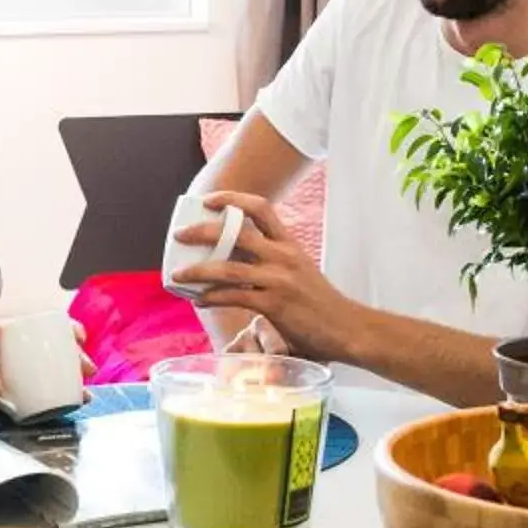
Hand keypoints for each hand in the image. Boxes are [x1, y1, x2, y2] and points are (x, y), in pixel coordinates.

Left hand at [172, 192, 368, 366]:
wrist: (349, 328)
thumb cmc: (322, 306)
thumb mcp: (299, 274)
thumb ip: (272, 267)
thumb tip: (237, 269)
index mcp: (289, 245)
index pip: (261, 208)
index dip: (232, 199)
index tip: (208, 200)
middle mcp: (283, 256)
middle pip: (237, 232)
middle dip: (203, 230)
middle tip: (181, 234)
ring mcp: (279, 279)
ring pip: (228, 267)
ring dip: (198, 269)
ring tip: (178, 272)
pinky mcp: (274, 304)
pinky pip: (234, 296)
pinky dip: (212, 297)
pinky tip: (199, 300)